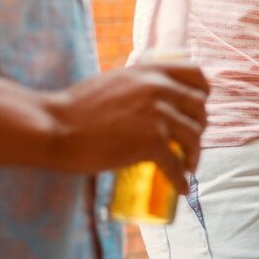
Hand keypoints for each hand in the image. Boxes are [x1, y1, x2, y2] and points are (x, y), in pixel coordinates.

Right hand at [45, 60, 208, 188]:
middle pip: (200, 109)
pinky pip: (176, 164)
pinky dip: (180, 179)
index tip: (197, 109)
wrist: (56, 126)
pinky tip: (181, 187)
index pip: (196, 75)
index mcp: (151, 70)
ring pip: (194, 136)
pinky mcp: (152, 142)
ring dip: (194, 155)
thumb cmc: (77, 107)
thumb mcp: (116, 82)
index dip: (202, 94)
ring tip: (188, 166)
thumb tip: (155, 99)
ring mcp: (158, 115)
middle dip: (198, 127)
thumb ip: (139, 85)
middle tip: (189, 143)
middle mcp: (159, 88)